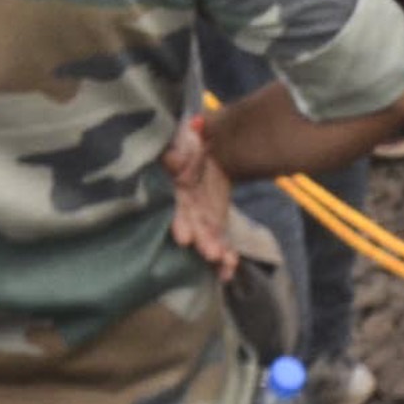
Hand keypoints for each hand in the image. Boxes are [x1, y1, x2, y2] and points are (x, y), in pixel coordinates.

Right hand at [162, 117, 239, 272]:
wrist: (205, 137)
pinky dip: (225, 251)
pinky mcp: (214, 216)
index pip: (178, 204)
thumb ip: (176, 150)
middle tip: (212, 255)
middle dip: (202, 240)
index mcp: (176, 184)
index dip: (180, 221)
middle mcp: (185, 201)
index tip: (184, 238)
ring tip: (227, 265)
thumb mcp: (180, 138)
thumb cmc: (187, 136)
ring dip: (216, 250)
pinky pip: (219, 235)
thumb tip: (173, 159)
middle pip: (193, 223)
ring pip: (207, 234)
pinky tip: (231, 267)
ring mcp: (199, 211)